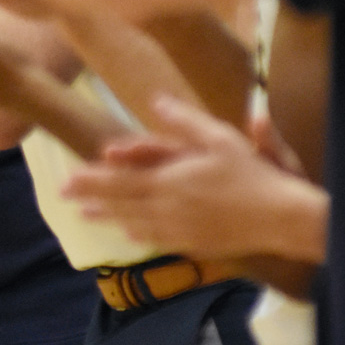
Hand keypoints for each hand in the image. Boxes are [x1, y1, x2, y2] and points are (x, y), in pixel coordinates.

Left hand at [62, 95, 327, 263]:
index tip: (68, 177)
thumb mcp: (220, 139)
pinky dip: (140, 234)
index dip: (91, 180)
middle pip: (119, 203)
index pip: (119, 181)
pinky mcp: (194, 244)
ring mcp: (178, 229)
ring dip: (108, 218)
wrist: (280, 218)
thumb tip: (157, 101)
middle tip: (63, 197)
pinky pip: (159, 239)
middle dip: (90, 199)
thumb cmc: (252, 175)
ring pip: (134, 223)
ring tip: (86, 216)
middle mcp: (166, 208)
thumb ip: (184, 121)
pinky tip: (130, 233)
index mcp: (168, 182)